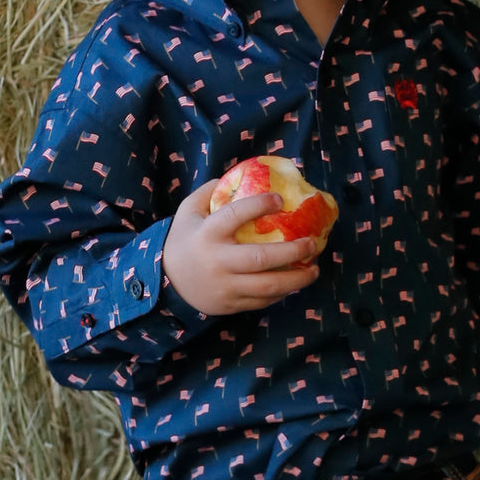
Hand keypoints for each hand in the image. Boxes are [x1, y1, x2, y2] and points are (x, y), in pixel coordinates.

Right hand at [162, 179, 319, 314]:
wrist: (165, 282)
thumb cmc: (183, 241)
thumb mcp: (188, 212)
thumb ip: (209, 192)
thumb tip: (240, 175)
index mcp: (207, 233)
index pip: (236, 215)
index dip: (259, 205)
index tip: (280, 199)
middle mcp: (218, 260)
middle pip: (261, 258)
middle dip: (292, 251)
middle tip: (312, 243)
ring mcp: (225, 286)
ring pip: (267, 285)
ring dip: (296, 279)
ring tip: (314, 269)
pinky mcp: (230, 304)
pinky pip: (262, 300)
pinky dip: (281, 292)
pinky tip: (294, 283)